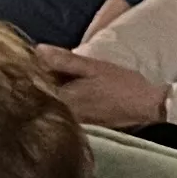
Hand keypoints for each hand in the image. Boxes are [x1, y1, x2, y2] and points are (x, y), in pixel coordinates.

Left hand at [31, 48, 166, 128]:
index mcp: (64, 99)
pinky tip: (71, 93)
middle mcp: (64, 115)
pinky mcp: (81, 127)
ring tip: (56, 80)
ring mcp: (72, 123)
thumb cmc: (122, 85)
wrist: (147, 107)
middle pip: (41, 99)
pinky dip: (62, 102)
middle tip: (42, 68)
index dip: (30, 74)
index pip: (34, 87)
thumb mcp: (94, 67)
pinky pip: (63, 112)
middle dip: (39, 84)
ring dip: (51, 93)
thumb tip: (37, 50)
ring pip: (51, 106)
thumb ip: (65, 60)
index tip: (29, 63)